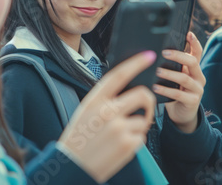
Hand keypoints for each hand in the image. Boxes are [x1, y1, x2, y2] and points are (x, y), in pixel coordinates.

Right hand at [58, 51, 156, 182]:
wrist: (73, 166)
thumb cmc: (80, 137)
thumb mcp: (86, 111)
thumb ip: (105, 100)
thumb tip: (129, 89)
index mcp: (94, 100)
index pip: (118, 75)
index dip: (135, 63)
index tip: (149, 55)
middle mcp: (106, 112)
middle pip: (142, 95)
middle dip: (149, 101)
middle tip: (145, 108)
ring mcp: (118, 129)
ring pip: (142, 120)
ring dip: (136, 128)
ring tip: (119, 136)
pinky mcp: (128, 145)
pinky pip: (141, 137)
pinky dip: (134, 142)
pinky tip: (119, 147)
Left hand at [153, 32, 205, 132]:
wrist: (182, 113)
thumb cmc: (175, 90)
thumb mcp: (175, 76)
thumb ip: (170, 65)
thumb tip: (150, 53)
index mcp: (194, 69)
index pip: (198, 52)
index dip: (194, 43)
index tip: (188, 33)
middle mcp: (198, 77)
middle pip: (192, 62)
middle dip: (178, 55)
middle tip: (164, 53)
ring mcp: (197, 89)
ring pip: (185, 78)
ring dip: (170, 74)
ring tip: (157, 71)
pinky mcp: (192, 101)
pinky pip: (179, 95)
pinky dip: (166, 90)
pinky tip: (155, 87)